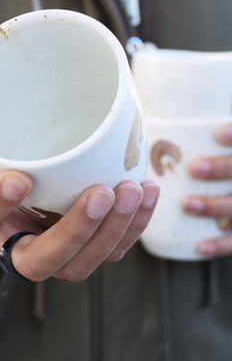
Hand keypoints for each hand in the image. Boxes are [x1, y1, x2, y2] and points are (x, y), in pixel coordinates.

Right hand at [0, 93, 159, 281]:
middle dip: (77, 232)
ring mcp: (42, 247)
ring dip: (112, 233)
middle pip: (40, 261)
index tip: (20, 177)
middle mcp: (6, 241)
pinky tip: (147, 192)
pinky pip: (103, 250)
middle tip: (102, 192)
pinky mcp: (70, 243)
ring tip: (135, 189)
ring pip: (78, 264)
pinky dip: (131, 228)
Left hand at [182, 122, 231, 256]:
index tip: (218, 133)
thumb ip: (182, 136)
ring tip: (187, 204)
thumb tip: (137, 115)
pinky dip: (220, 244)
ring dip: (213, 205)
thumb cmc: (200, 160)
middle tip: (193, 168)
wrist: (229, 190)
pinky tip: (201, 246)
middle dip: (221, 168)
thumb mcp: (200, 146)